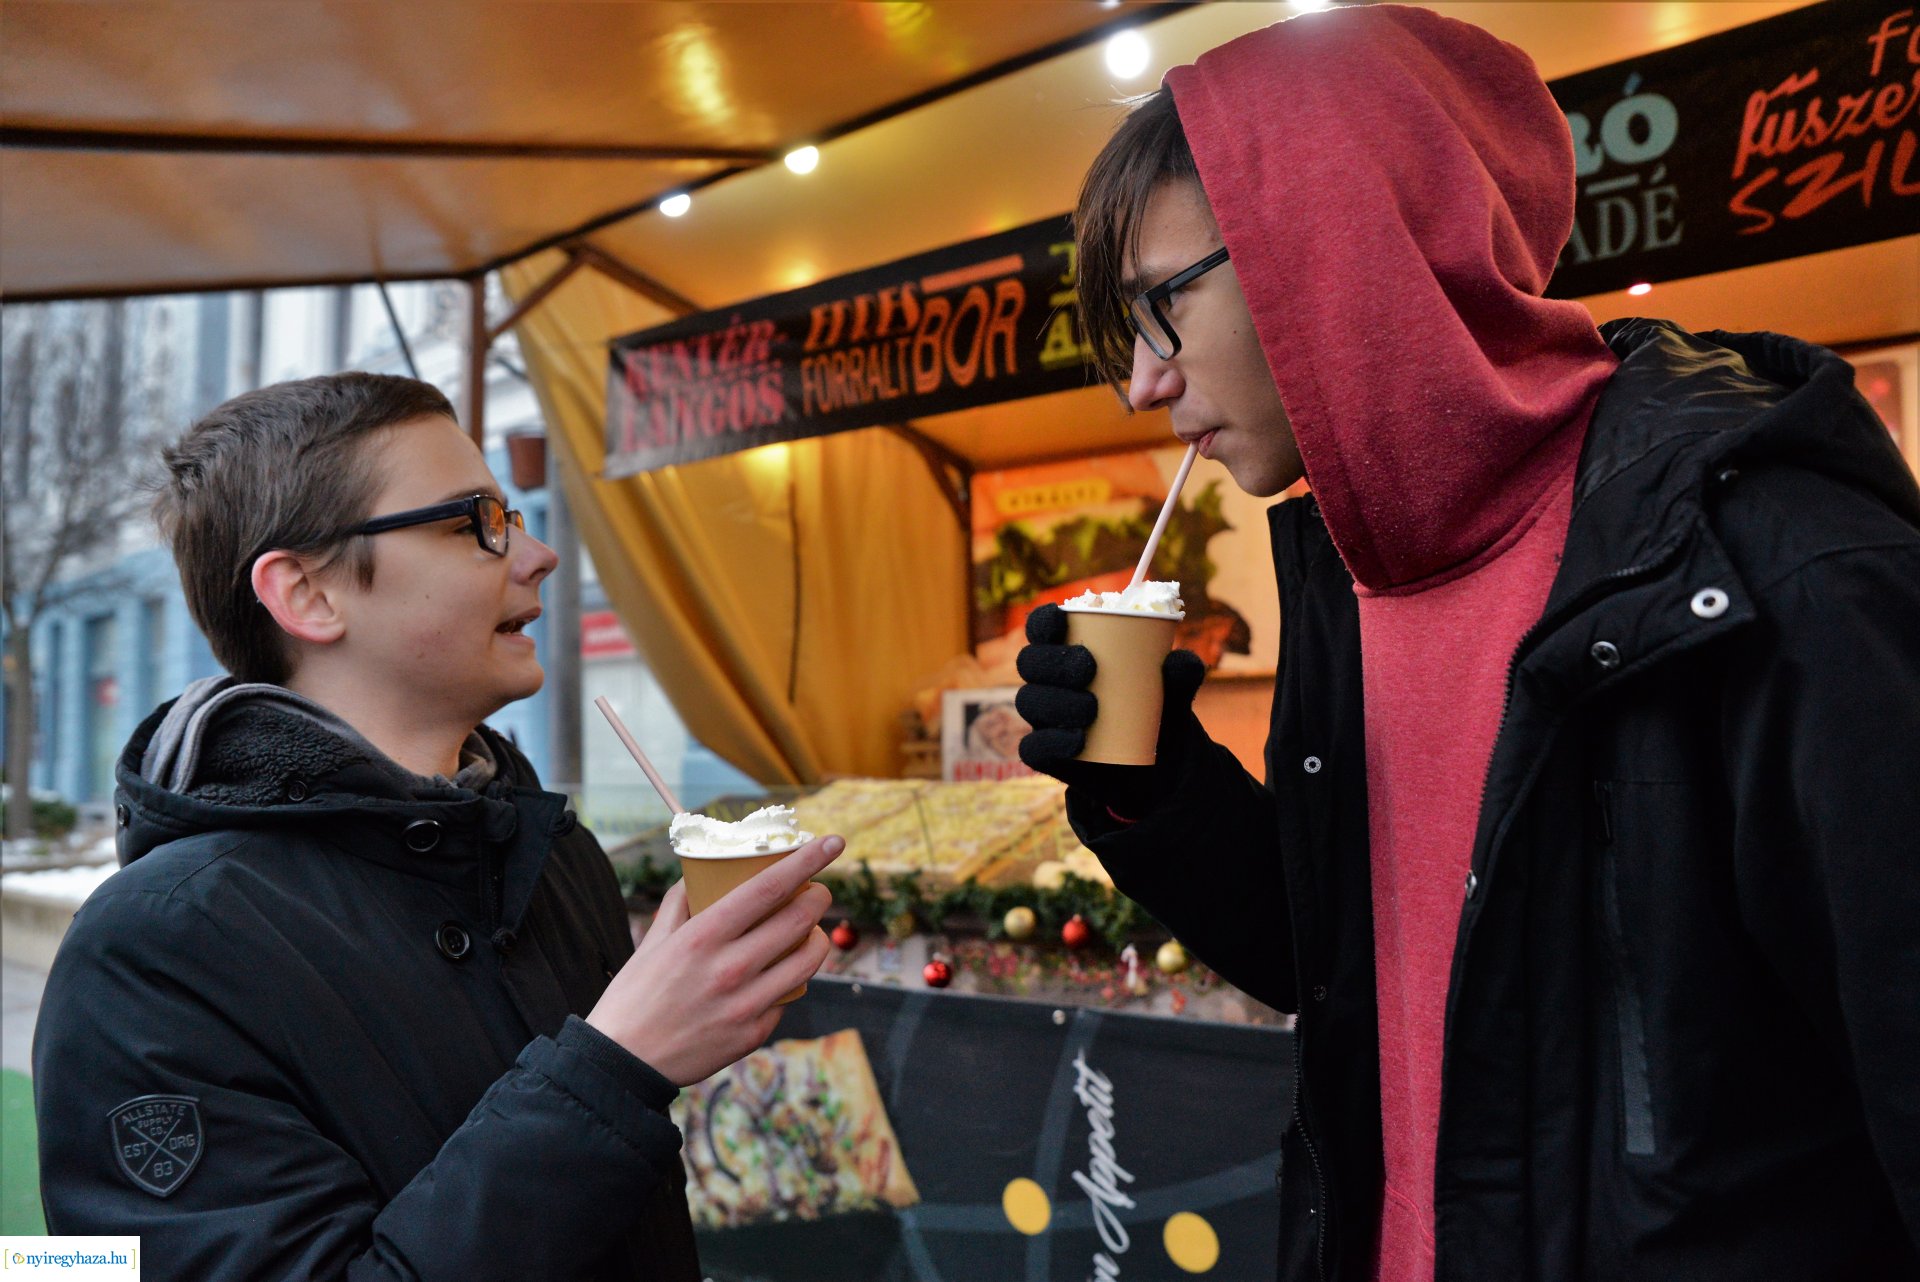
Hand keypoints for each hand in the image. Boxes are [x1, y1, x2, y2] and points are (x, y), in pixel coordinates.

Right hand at [587, 834, 842, 1085]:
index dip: (807, 860)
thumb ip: (678, 904)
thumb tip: (696, 875)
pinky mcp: (754, 1033)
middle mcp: (730, 968)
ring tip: (811, 931)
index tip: (832, 842)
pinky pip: (787, 997)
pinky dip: (789, 980)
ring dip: (818, 938)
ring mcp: (746, 1004)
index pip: (769, 887)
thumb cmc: (634, 997)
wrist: (623, 1065)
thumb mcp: (652, 942)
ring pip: (808, 959)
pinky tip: (779, 975)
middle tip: (818, 890)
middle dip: (819, 897)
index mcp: (703, 937)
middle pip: (800, 919)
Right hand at [1014, 603, 1205, 813]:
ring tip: (1092, 709)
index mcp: (1069, 651)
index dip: (1042, 620)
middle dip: (1053, 662)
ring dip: (1056, 701)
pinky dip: (1052, 741)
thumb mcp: (1175, 693)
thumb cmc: (1157, 712)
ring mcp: (1044, 718)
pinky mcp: (1046, 753)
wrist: (1159, 767)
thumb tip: (1178, 660)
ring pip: (1029, 701)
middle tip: (1088, 668)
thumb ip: (1182, 675)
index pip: (1042, 628)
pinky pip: (1033, 747)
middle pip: (1029, 662)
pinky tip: (1077, 741)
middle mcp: (1049, 682)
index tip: (1061, 618)